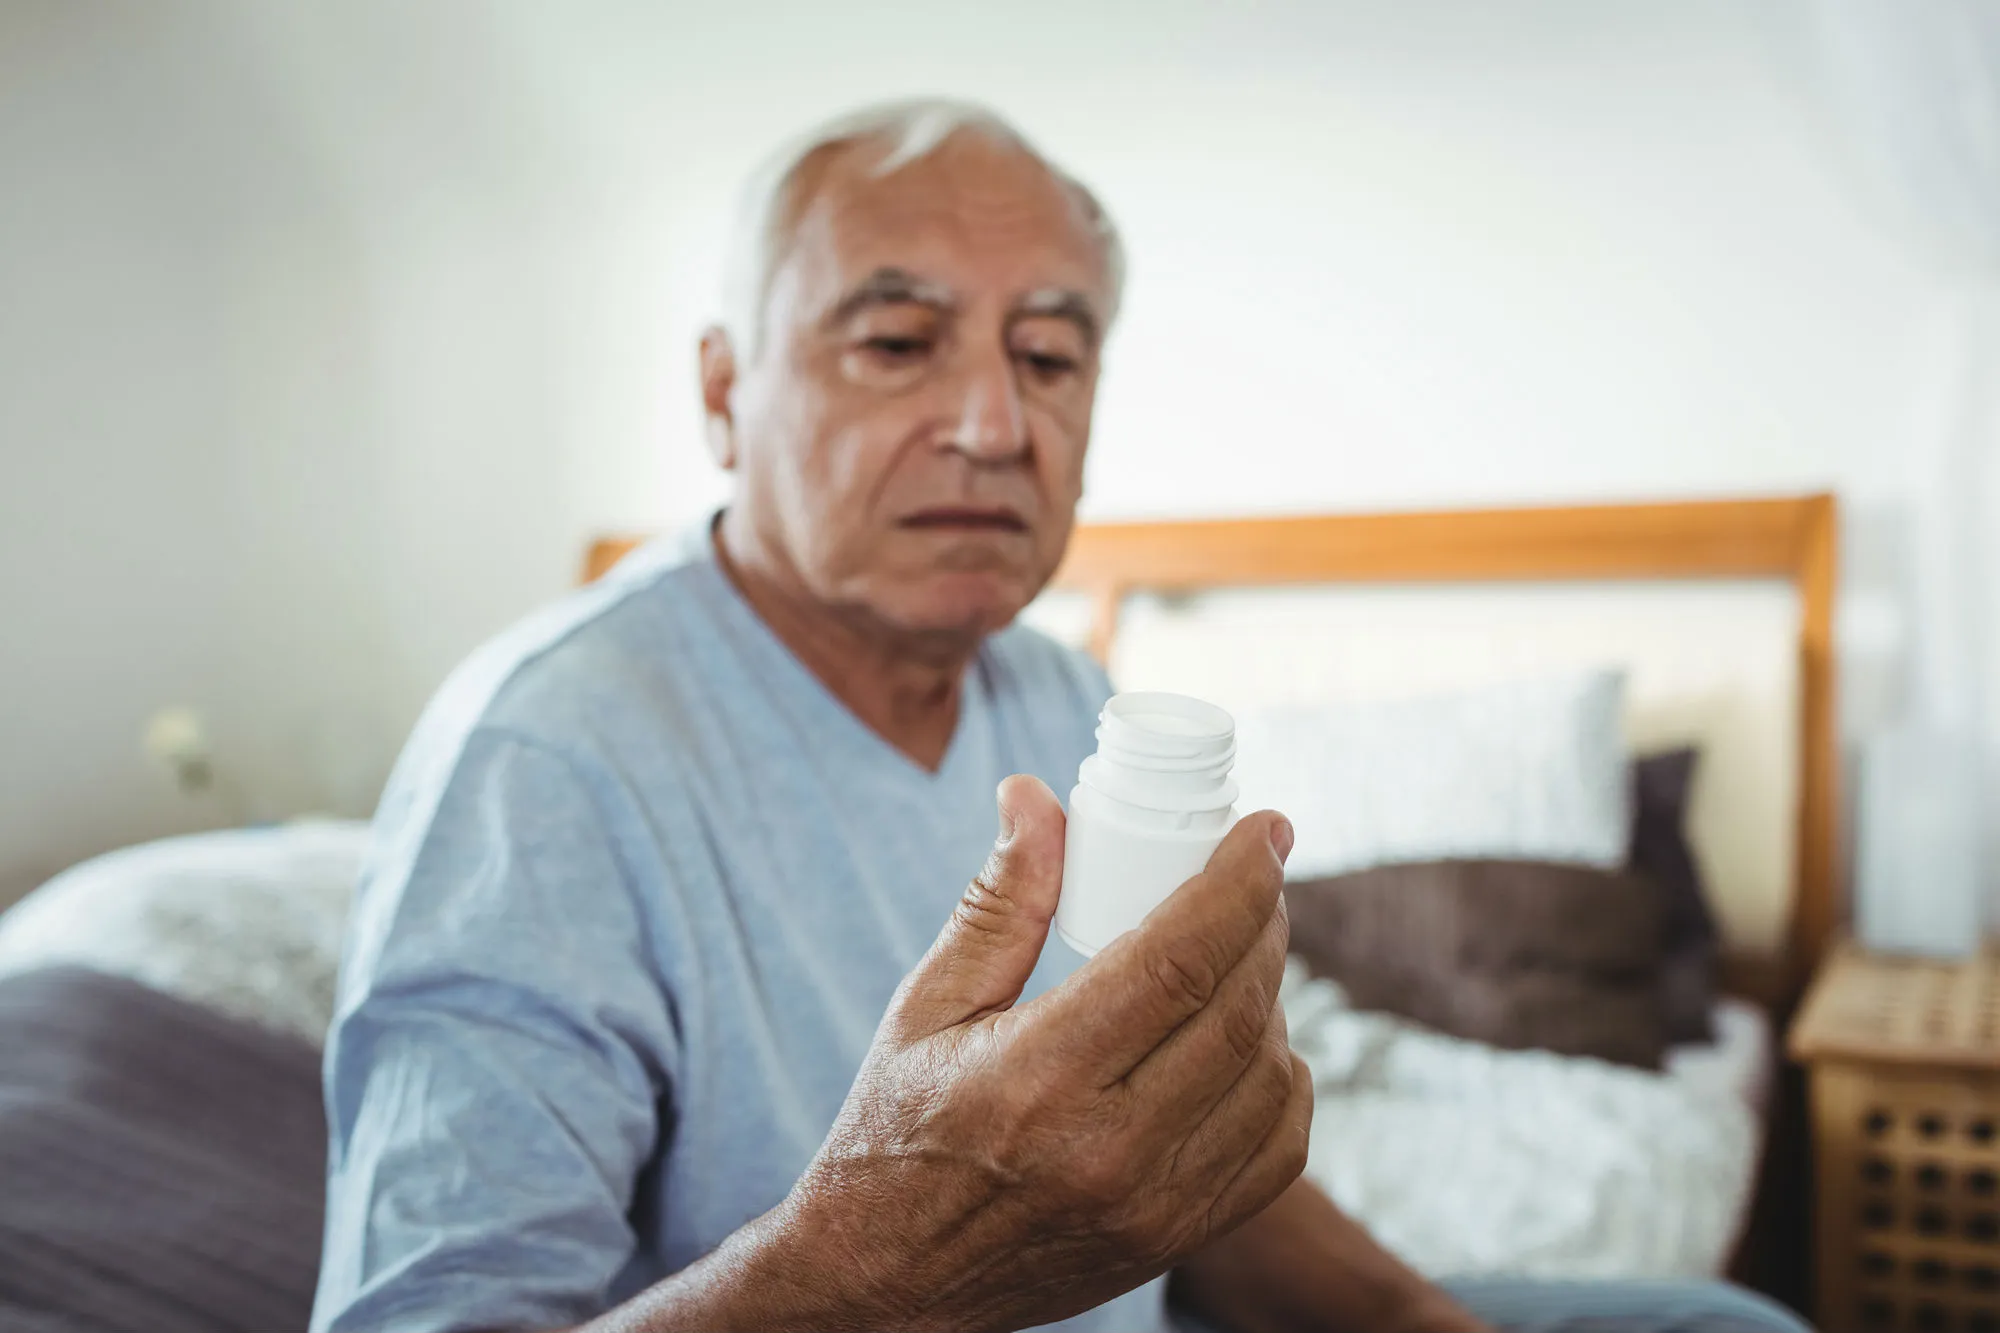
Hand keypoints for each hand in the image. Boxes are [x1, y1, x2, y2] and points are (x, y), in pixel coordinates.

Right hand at [773, 774, 1309, 1332]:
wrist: (888, 1283)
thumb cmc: (897, 1132)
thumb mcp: (927, 1006)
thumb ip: (997, 901)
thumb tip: (1036, 795)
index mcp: (1036, 1078)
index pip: (1178, 958)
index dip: (1239, 881)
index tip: (1265, 829)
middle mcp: (1107, 1150)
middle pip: (1238, 1008)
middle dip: (1264, 922)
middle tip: (1256, 874)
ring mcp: (1153, 1207)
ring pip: (1271, 1075)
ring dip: (1273, 996)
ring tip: (1239, 951)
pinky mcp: (1175, 1240)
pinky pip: (1278, 1147)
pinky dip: (1282, 1078)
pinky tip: (1245, 1039)